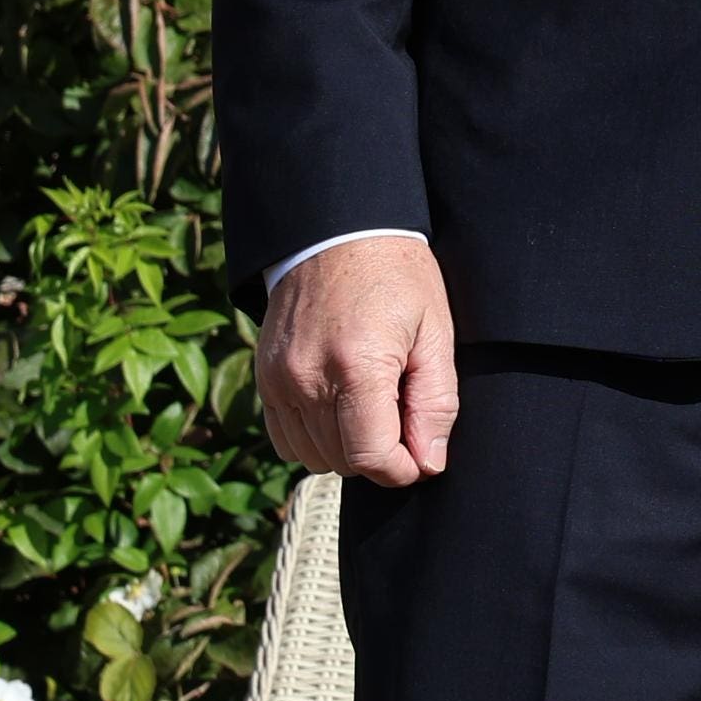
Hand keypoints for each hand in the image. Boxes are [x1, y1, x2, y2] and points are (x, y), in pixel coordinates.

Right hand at [259, 234, 461, 482]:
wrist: (336, 230)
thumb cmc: (397, 274)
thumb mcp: (435, 331)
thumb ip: (435, 403)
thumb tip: (429, 463)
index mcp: (357, 365)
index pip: (371, 457)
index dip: (402, 470)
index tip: (419, 458)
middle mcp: (308, 377)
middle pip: (342, 461)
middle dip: (378, 456)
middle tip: (401, 418)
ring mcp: (279, 380)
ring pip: (312, 456)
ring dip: (346, 450)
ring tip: (372, 409)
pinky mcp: (264, 378)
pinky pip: (286, 440)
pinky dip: (315, 439)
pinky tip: (341, 408)